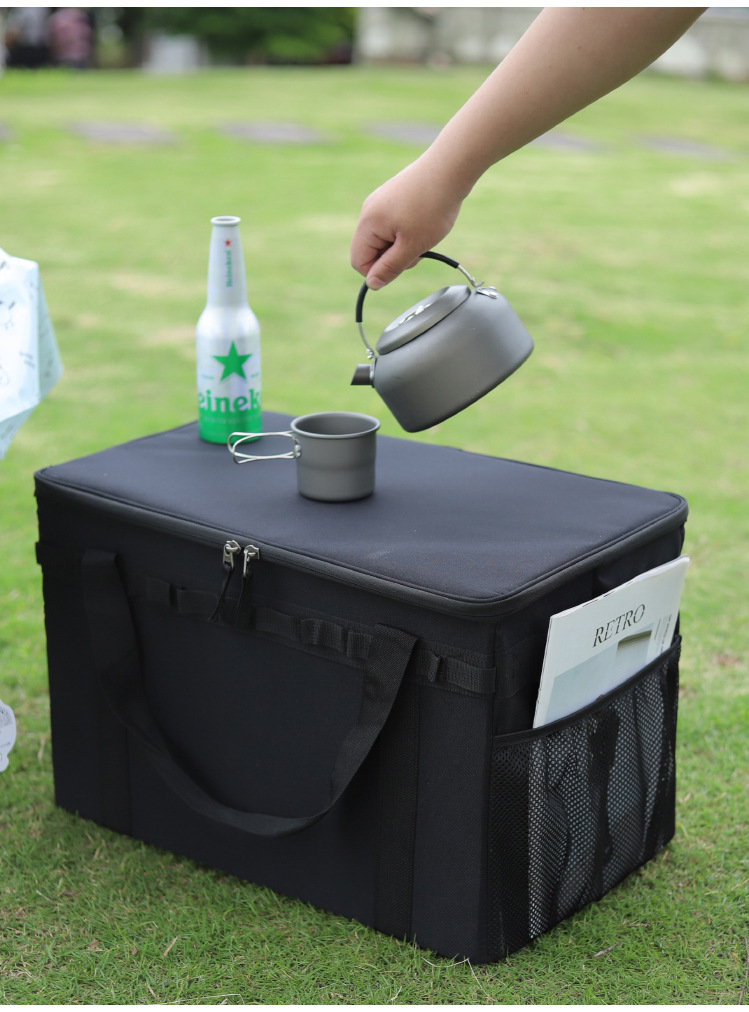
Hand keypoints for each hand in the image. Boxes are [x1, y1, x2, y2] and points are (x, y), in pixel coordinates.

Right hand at [350, 159, 463, 289]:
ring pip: (384, 238)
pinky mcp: (393, 196)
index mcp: (368, 223)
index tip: (403, 264)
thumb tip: (372, 284)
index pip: (359, 262)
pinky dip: (407, 230)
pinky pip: (392, 224)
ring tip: (423, 234)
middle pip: (371, 250)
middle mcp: (369, 210)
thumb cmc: (431, 207)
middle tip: (417, 249)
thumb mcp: (412, 246)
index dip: (379, 271)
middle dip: (392, 257)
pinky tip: (424, 223)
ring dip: (402, 244)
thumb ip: (390, 267)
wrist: (449, 168)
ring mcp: (380, 201)